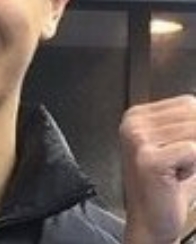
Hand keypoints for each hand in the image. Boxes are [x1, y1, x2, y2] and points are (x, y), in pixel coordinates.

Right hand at [120, 95, 195, 243]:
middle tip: (184, 160)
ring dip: (195, 156)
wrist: (150, 220)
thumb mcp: (177, 145)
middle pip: (192, 114)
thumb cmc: (166, 186)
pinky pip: (192, 150)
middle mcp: (133, 123)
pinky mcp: (149, 159)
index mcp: (137, 115)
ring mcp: (138, 140)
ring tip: (179, 169)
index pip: (187, 102)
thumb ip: (190, 125)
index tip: (192, 148)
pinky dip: (193, 166)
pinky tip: (176, 176)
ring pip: (194, 132)